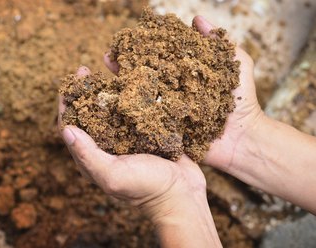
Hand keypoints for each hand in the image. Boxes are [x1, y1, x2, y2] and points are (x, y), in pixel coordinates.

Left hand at [58, 67, 205, 219]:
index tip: (67, 85)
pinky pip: (133, 110)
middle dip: (84, 92)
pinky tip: (131, 80)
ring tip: (105, 70)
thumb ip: (89, 155)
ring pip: (111, 109)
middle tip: (84, 71)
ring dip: (106, 89)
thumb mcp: (114, 175)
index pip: (70, 129)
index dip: (66, 106)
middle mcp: (107, 146)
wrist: (183, 194)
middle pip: (88, 114)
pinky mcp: (145, 132)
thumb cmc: (147, 188)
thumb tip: (66, 130)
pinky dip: (130, 95)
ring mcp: (126, 139)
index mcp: (93, 158)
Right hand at [104, 16, 263, 171]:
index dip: (146, 47)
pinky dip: (128, 111)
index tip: (130, 38)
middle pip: (145, 74)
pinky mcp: (165, 129)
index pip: (161, 57)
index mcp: (185, 75)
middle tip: (110, 54)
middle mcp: (172, 91)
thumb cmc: (242, 101)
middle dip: (126, 63)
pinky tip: (113, 100)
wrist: (244, 138)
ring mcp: (167, 111)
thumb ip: (219, 42)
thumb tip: (196, 19)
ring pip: (140, 95)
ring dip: (122, 83)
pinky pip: (144, 119)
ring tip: (107, 70)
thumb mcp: (236, 65)